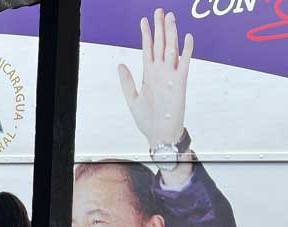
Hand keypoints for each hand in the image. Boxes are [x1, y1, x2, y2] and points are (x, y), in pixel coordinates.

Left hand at [118, 9, 193, 146]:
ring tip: (170, 17)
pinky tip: (187, 37)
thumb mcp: (132, 99)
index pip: (148, 50)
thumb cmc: (147, 119)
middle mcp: (160, 72)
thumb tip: (120, 64)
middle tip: (159, 11)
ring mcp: (171, 76)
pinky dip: (186, 50)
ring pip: (171, 49)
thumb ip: (127, 81)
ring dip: (171, 33)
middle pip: (160, 45)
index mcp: (149, 75)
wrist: (159, 134)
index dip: (146, 35)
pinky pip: (184, 63)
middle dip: (159, 28)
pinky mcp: (180, 83)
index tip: (144, 21)